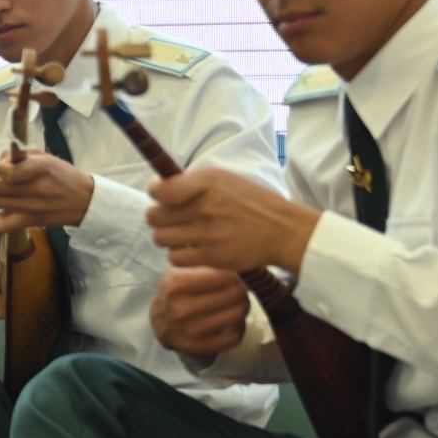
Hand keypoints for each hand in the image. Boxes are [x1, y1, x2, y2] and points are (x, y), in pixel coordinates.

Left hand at [0, 149, 93, 230]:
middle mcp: (35, 187)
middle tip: (5, 181)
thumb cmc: (64, 177)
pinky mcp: (30, 222)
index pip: (5, 170)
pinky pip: (2, 225)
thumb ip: (22, 155)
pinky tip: (4, 213)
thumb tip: (1, 159)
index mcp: (40, 167)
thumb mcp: (47, 158)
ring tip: (8, 195)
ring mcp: (32, 207)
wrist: (85, 201)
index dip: (0, 167)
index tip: (7, 167)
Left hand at [147, 169, 319, 275]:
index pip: (161, 190)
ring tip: (180, 234)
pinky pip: (175, 258)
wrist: (283, 231)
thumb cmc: (249, 202)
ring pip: (160, 238)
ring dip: (167, 237)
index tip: (162, 196)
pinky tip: (191, 248)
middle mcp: (206, 207)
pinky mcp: (212, 257)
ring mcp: (208, 233)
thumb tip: (157, 189)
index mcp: (207, 183)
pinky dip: (179, 255)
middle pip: (154, 217)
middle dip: (158, 217)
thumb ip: (190, 182)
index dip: (155, 193)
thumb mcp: (222, 179)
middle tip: (171, 219)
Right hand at [150, 267, 249, 358]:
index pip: (223, 276)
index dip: (235, 274)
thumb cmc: (172, 294)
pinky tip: (234, 321)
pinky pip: (235, 336)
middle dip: (242, 289)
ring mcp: (192, 330)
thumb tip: (232, 264)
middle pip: (234, 294)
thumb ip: (200, 267)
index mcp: (176, 285)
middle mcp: (183, 308)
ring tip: (239, 302)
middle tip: (241, 288)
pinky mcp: (201, 347)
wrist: (159, 325)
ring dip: (243, 306)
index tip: (237, 275)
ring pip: (237, 314)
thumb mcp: (176, 274)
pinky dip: (240, 326)